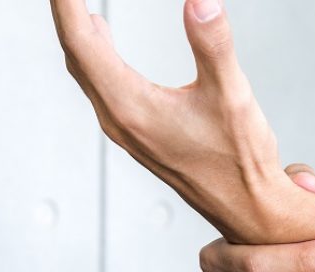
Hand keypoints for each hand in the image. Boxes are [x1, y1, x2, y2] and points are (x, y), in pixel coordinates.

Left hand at [49, 0, 314, 243]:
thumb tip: (199, 1)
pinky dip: (93, 54)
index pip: (81, 42)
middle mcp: (120, 120)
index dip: (67, 3)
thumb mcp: (232, 96)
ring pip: (86, 71)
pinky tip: (101, 40)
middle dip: (67, 11)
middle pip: (76, 54)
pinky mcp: (138, 133)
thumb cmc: (240, 163)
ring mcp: (126, 130)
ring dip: (78, 32)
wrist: (248, 209)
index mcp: (132, 109)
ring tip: (76, 2)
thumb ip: (213, 45)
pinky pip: (100, 85)